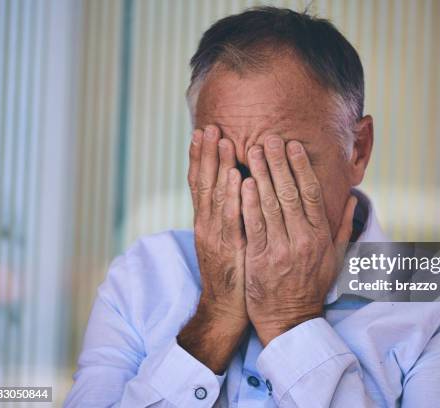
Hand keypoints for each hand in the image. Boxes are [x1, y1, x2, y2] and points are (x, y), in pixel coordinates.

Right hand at [178, 125, 246, 373]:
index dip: (200, 158)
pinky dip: (232, 196)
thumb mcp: (228, 240)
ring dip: (217, 166)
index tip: (203, 133)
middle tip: (209, 127)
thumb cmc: (233, 272)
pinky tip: (236, 176)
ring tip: (221, 140)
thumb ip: (231, 215)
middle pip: (203, 183)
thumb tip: (239, 188)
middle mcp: (206, 224)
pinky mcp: (227, 249)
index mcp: (206, 221)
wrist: (225, 308)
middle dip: (206, 154)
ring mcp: (214, 236)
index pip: (200, 183)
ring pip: (214, 195)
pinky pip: (230, 218)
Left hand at [241, 136, 356, 345]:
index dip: (301, 167)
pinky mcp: (259, 258)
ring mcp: (281, 248)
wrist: (291, 320)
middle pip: (289, 192)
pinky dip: (248, 202)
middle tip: (268, 138)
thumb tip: (352, 197)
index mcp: (320, 235)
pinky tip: (242, 182)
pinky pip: (253, 225)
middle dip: (278, 162)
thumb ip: (342, 226)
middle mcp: (303, 239)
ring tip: (251, 151)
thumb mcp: (335, 258)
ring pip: (270, 204)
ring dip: (260, 174)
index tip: (292, 146)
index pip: (311, 193)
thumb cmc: (312, 286)